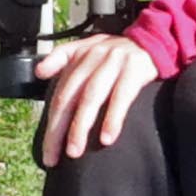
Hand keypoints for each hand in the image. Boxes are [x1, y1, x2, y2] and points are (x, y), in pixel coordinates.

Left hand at [28, 28, 158, 169]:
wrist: (157, 38)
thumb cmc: (119, 51)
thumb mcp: (88, 47)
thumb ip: (62, 58)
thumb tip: (39, 72)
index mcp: (79, 55)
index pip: (60, 94)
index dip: (51, 123)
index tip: (48, 151)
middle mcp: (93, 57)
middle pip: (70, 97)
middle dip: (59, 130)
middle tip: (54, 156)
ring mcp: (114, 62)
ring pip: (91, 97)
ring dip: (80, 126)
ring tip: (74, 151)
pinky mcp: (135, 68)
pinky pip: (122, 96)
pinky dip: (112, 118)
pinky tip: (106, 138)